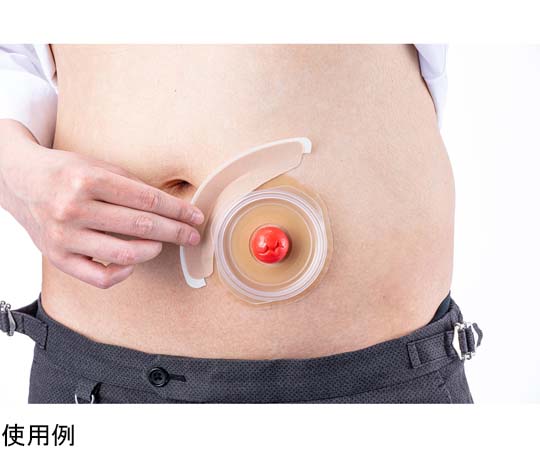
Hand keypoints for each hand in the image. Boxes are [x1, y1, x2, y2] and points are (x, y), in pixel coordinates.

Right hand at [0, 121, 203, 288]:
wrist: (18, 181)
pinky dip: (124, 273)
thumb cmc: (65, 172)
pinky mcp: (57, 259)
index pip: (147, 200)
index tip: (196, 216)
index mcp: (87, 180)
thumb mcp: (98, 166)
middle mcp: (73, 209)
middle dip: (175, 232)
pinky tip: (133, 262)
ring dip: (153, 250)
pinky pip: (100, 277)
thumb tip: (172, 206)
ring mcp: (64, 237)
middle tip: (193, 236)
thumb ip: (132, 185)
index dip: (177, 210)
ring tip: (162, 245)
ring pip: (124, 253)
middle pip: (140, 225)